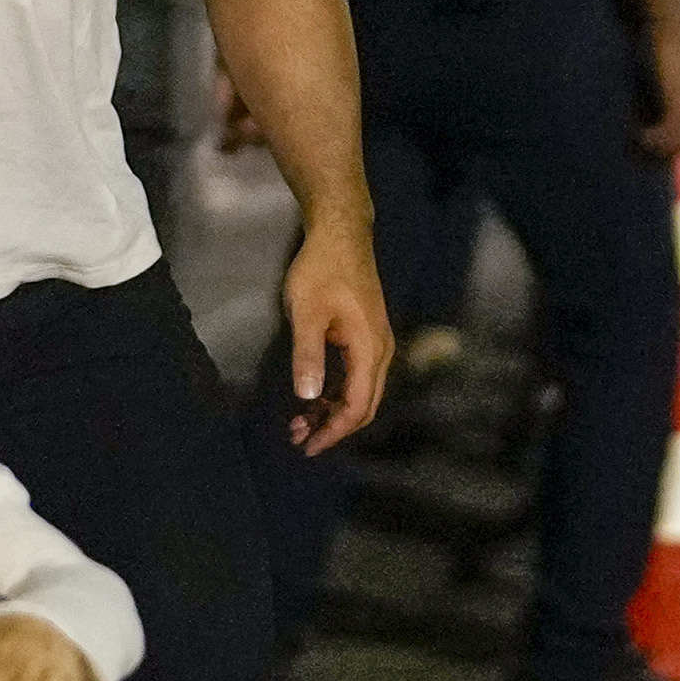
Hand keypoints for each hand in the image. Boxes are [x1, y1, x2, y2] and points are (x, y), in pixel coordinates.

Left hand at [269, 215, 391, 455]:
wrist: (341, 234)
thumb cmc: (322, 269)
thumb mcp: (306, 312)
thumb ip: (307, 354)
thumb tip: (307, 396)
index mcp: (369, 349)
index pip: (357, 406)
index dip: (333, 432)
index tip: (308, 446)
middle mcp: (380, 351)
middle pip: (363, 406)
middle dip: (333, 427)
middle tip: (299, 438)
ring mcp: (376, 344)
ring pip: (360, 393)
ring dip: (332, 411)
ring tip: (300, 421)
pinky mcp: (367, 336)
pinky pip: (356, 377)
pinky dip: (335, 393)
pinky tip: (313, 397)